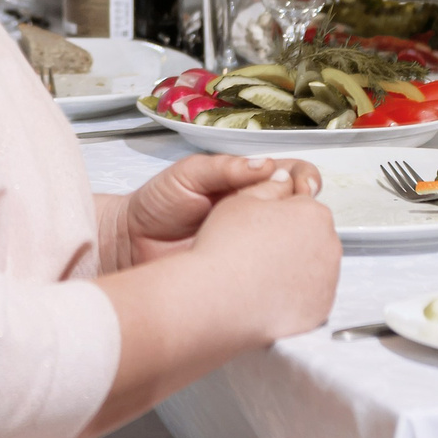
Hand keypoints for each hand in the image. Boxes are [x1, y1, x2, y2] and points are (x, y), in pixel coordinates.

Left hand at [127, 153, 321, 265]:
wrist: (129, 243)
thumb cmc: (157, 204)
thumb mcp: (188, 175)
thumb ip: (224, 168)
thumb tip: (266, 165)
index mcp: (244, 182)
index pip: (289, 173)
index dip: (303, 177)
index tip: (302, 185)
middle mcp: (253, 212)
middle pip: (298, 207)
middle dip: (308, 207)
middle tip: (301, 210)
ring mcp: (250, 244)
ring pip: (290, 241)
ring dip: (295, 238)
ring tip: (283, 237)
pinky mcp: (242, 272)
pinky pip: (270, 271)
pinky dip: (278, 268)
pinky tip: (272, 263)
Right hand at [186, 171, 339, 341]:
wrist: (214, 299)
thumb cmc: (225, 247)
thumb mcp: (242, 199)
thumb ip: (271, 185)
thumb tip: (285, 179)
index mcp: (314, 214)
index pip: (303, 207)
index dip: (278, 214)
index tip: (261, 226)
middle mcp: (329, 246)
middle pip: (312, 237)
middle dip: (291, 240)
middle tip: (258, 250)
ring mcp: (327, 281)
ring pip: (313, 267)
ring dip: (295, 268)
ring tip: (261, 273)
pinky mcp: (319, 310)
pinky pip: (310, 297)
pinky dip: (294, 295)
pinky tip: (269, 294)